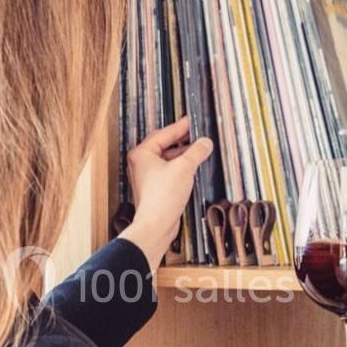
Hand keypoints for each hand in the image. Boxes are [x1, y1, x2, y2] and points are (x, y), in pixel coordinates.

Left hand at [119, 116, 213, 272]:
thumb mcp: (184, 168)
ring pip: (167, 159)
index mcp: (142, 153)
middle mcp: (141, 163)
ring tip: (199, 150)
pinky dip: (180, 168)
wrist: (156, 225)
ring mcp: (146, 177)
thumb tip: (205, 143)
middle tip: (197, 133)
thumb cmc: (162, 198)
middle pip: (164, 145)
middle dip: (182, 140)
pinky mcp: (154, 188)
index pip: (164, 133)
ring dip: (182, 155)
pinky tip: (192, 168)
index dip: (181, 126)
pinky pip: (168, 171)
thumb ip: (196, 152)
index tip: (192, 121)